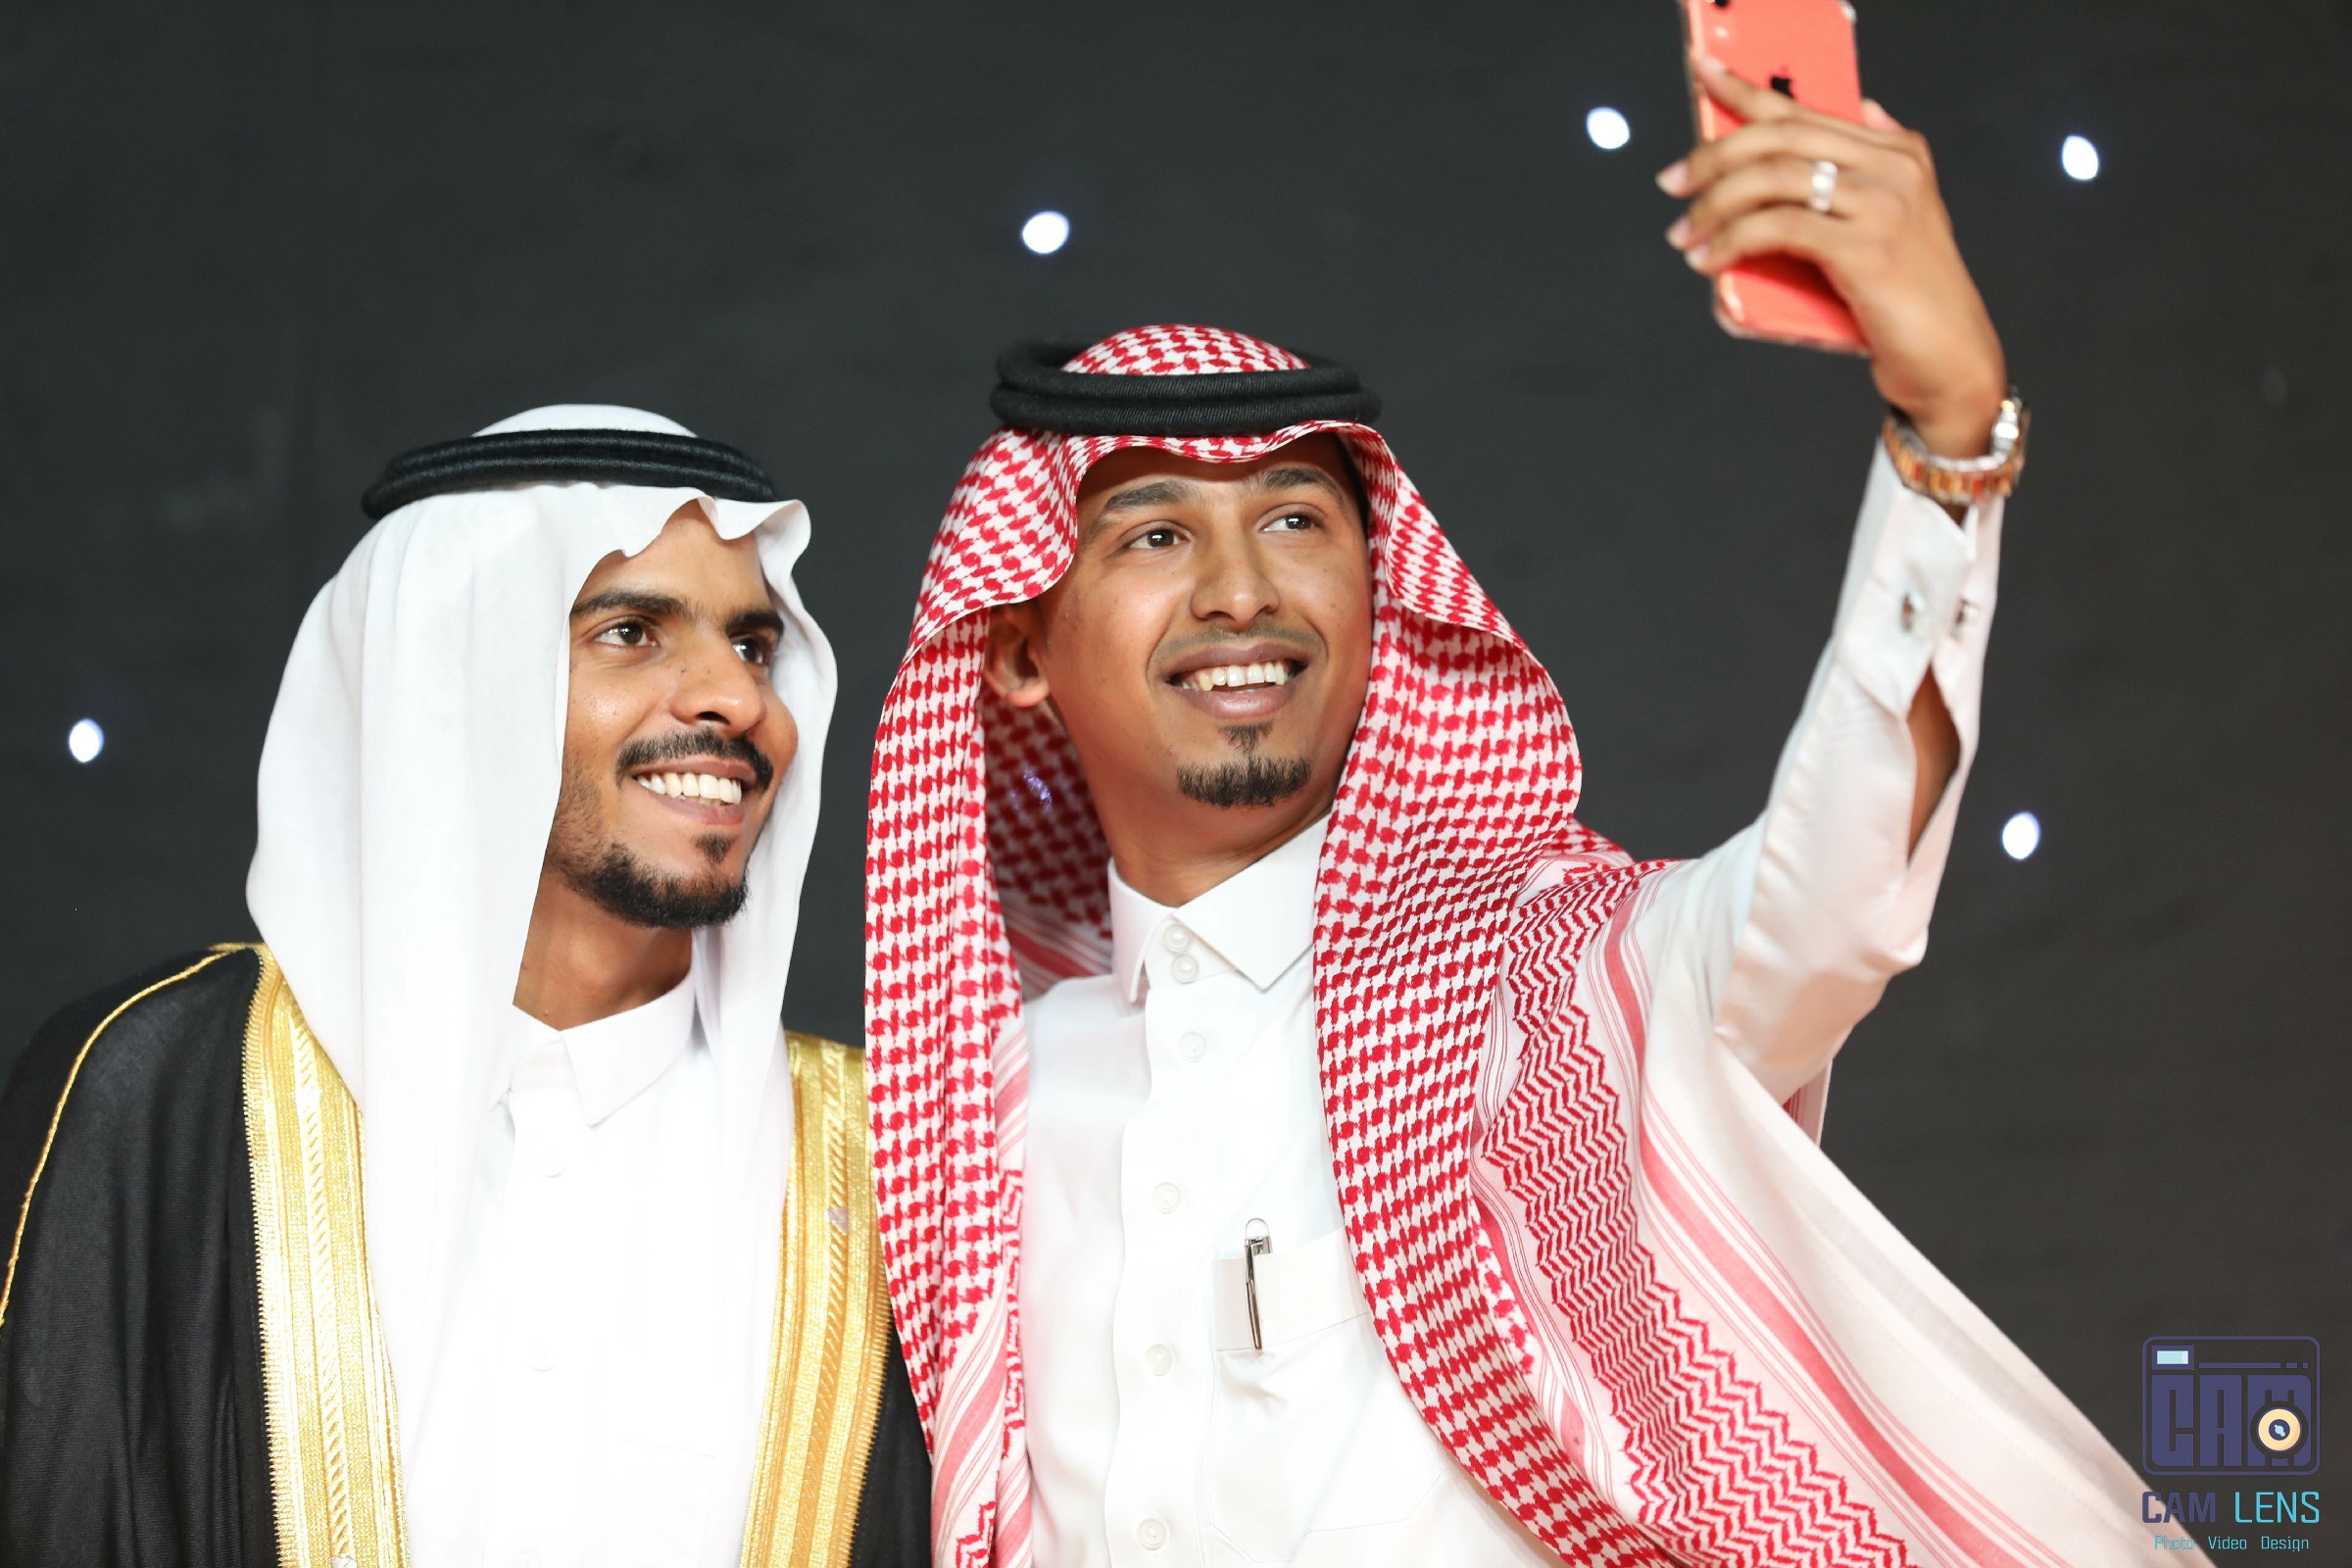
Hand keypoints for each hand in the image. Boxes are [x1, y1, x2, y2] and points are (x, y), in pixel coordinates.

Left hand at [1659, 56, 2006, 457]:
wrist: (1949, 358)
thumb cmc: (1908, 298)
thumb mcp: (1892, 222)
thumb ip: (1869, 170)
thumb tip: (1859, 113)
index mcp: (1896, 151)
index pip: (1806, 109)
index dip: (1746, 89)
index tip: (1701, 75)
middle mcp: (1892, 168)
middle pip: (1781, 137)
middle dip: (1713, 156)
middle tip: (1673, 183)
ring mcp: (1882, 206)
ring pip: (1773, 179)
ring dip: (1715, 206)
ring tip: (1685, 234)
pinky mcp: (1865, 249)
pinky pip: (1779, 228)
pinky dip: (1733, 241)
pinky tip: (1710, 259)